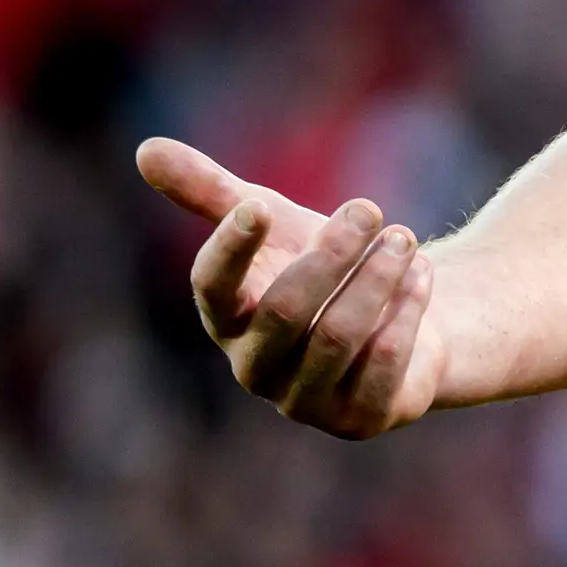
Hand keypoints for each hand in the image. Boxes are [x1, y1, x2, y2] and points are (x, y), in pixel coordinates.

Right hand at [138, 137, 442, 438]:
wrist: (403, 316)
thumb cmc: (322, 266)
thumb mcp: (273, 221)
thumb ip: (212, 192)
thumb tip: (144, 148)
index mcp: (227, 319)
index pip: (212, 289)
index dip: (232, 250)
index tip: (262, 207)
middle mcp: (255, 366)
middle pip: (285, 311)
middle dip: (331, 256)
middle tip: (370, 209)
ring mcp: (305, 400)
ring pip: (337, 337)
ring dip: (375, 280)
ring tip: (404, 237)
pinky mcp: (358, 418)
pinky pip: (382, 366)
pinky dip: (405, 313)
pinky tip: (423, 274)